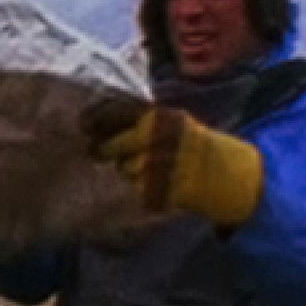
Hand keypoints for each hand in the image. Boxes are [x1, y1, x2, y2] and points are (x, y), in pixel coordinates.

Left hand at [90, 106, 263, 225]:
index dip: (96, 120)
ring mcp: (160, 166)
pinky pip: (137, 187)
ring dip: (127, 167)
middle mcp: (158, 140)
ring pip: (124, 168)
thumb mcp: (169, 120)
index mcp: (160, 118)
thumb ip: (138, 118)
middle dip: (102, 149)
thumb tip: (94, 117)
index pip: (117, 115)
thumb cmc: (189, 141)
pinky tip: (154, 178)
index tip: (83, 125)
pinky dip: (140, 184)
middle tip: (96, 150)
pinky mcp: (162, 190)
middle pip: (113, 147)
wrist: (222, 171)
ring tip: (143, 163)